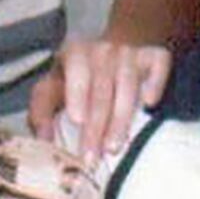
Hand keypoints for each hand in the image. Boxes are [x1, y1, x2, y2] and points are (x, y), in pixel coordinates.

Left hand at [28, 40, 171, 165]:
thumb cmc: (79, 75)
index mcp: (75, 53)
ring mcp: (131, 53)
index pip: (76, 72)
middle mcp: (104, 50)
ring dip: (121, 119)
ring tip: (114, 147)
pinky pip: (157, 68)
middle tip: (91, 156)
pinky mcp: (155, 56)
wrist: (119, 41)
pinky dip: (154, 84)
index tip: (77, 119)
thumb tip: (43, 139)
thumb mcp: (54, 85)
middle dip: (96, 126)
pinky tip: (148, 102)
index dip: (77, 94)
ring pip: (127, 87)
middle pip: (101, 91)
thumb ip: (42, 111)